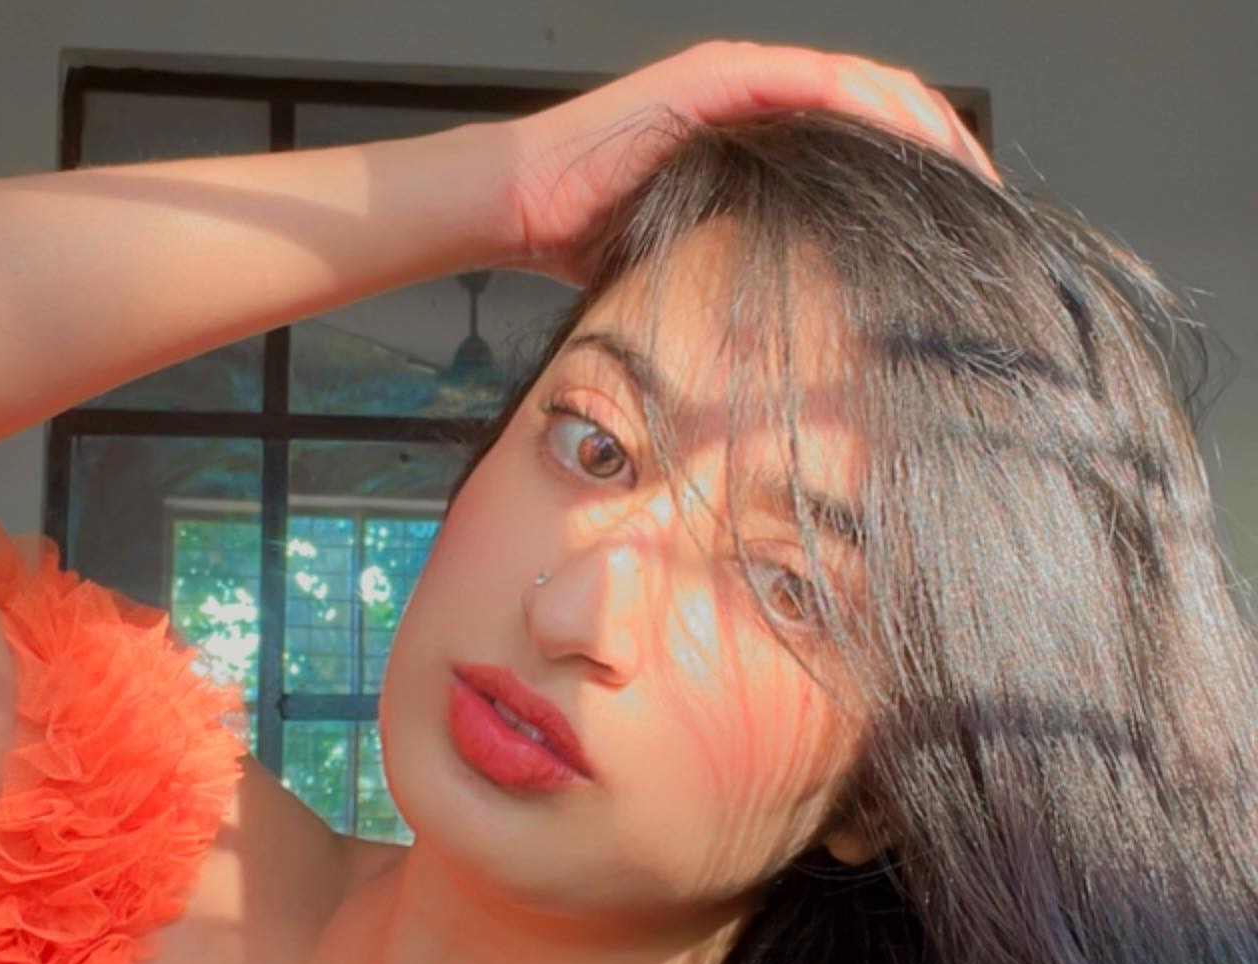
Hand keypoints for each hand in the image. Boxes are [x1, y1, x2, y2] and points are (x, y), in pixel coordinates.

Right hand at [487, 39, 999, 285]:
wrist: (525, 207)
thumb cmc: (593, 243)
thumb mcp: (701, 265)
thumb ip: (759, 271)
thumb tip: (817, 335)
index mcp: (763, 145)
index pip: (865, 151)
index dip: (923, 183)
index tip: (965, 232)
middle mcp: (762, 102)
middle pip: (882, 115)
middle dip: (945, 156)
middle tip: (991, 207)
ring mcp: (747, 80)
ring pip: (867, 91)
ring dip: (929, 130)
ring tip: (972, 176)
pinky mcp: (726, 76)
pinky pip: (824, 84)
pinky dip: (878, 110)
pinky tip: (919, 144)